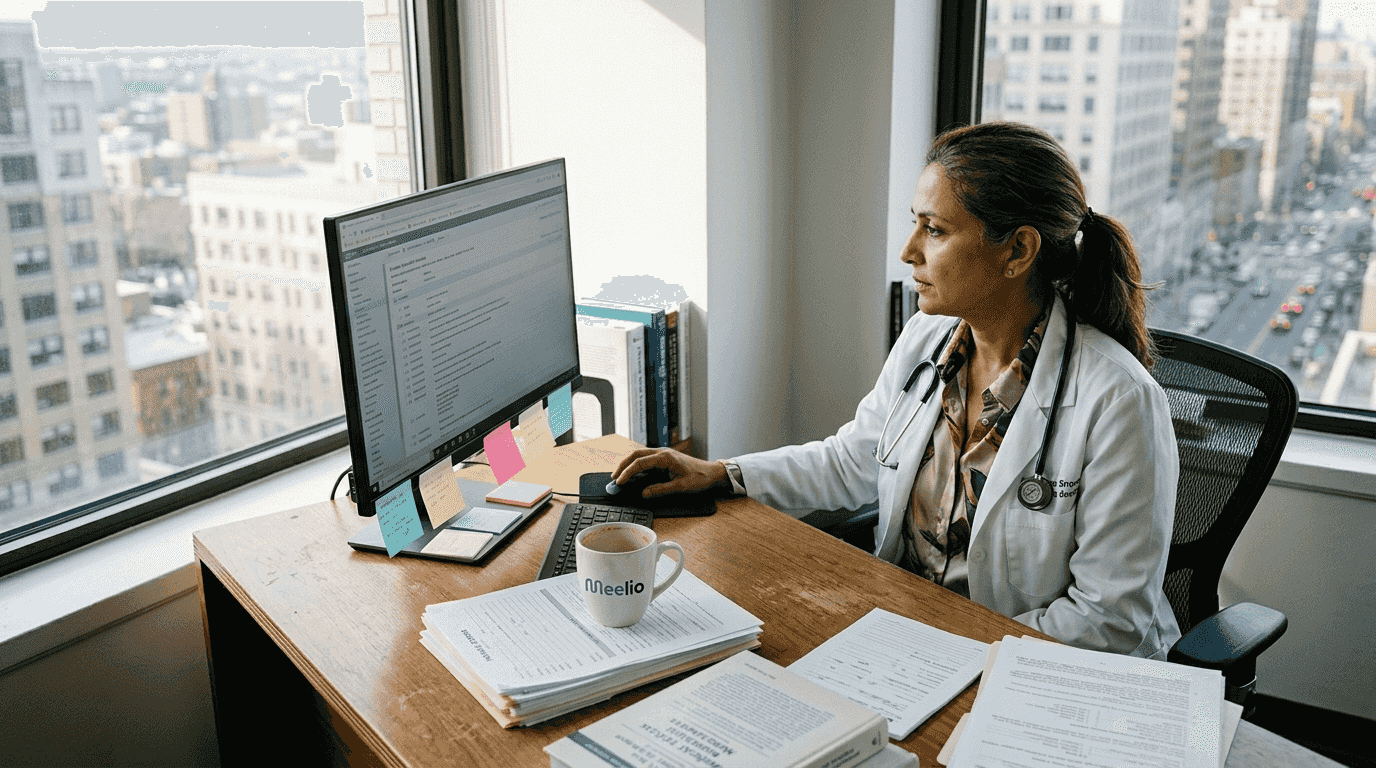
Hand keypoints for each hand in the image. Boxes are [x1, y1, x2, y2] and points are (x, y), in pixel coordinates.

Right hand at [611, 448, 729, 498]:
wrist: (712, 473)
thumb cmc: (700, 478)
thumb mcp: (681, 487)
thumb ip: (661, 490)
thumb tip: (644, 493)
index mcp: (665, 457)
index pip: (640, 463)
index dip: (627, 473)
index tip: (619, 482)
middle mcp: (663, 452)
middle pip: (636, 454)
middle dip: (623, 465)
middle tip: (614, 477)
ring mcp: (663, 454)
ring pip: (640, 454)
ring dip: (628, 463)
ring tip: (619, 474)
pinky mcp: (665, 458)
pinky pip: (646, 458)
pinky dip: (636, 464)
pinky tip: (633, 472)